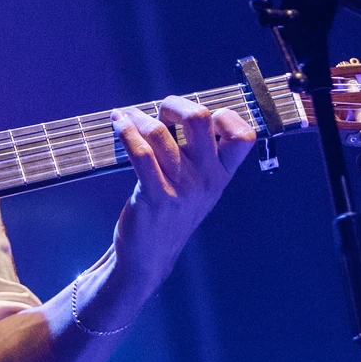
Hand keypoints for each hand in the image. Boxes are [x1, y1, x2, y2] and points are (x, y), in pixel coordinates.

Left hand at [110, 96, 256, 285]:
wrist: (150, 256)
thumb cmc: (171, 214)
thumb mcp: (198, 188)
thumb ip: (199, 155)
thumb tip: (178, 110)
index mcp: (221, 174)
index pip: (242, 135)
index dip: (224, 115)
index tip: (198, 116)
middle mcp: (207, 179)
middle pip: (199, 118)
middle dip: (173, 105)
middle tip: (159, 112)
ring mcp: (182, 188)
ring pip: (159, 132)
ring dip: (137, 118)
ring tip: (125, 117)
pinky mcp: (155, 195)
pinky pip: (139, 152)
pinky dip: (125, 131)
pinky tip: (118, 124)